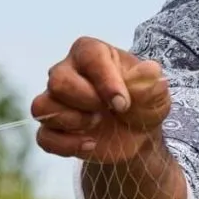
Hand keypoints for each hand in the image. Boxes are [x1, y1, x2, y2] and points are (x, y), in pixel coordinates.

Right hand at [31, 37, 170, 164]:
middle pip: (58, 81)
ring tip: (96, 124)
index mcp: (92, 53)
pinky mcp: (51, 127)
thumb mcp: (156, 94)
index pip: (88, 56)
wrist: (135, 135)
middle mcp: (67, 71)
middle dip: (85, 100)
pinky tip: (90, 144)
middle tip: (106, 110)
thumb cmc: (142, 105)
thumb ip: (151, 82)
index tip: (123, 104)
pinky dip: (67, 145)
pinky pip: (43, 136)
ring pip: (42, 106)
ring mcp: (55, 100)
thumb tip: (149, 70)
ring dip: (72, 121)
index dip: (105, 81)